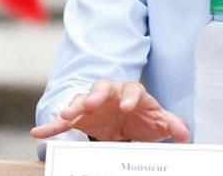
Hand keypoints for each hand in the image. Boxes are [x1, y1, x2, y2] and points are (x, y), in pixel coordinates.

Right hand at [31, 80, 189, 141]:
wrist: (127, 120)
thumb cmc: (143, 117)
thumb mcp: (158, 121)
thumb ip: (171, 125)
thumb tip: (184, 133)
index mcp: (130, 91)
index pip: (131, 88)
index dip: (129, 96)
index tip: (127, 106)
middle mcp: (108, 93)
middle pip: (100, 88)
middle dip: (94, 96)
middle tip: (90, 104)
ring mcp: (91, 103)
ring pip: (79, 101)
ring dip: (71, 107)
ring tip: (63, 116)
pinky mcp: (79, 117)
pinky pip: (63, 122)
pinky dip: (51, 126)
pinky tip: (38, 132)